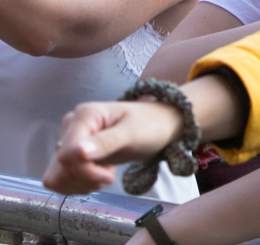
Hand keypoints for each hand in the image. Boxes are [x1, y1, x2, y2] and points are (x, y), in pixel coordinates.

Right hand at [46, 99, 184, 193]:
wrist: (162, 125)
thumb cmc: (151, 124)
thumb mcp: (133, 134)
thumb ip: (106, 142)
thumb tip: (77, 152)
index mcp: (83, 115)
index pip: (66, 155)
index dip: (84, 171)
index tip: (109, 176)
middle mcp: (72, 126)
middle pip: (59, 167)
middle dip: (83, 179)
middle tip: (109, 175)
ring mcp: (72, 140)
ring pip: (57, 176)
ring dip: (81, 183)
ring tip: (105, 174)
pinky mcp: (75, 154)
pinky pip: (63, 177)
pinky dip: (80, 183)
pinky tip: (99, 175)